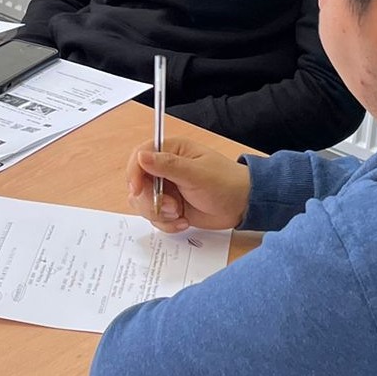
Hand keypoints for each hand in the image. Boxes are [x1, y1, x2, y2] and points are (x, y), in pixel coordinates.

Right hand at [126, 138, 249, 233]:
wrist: (242, 206)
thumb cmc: (226, 183)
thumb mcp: (196, 174)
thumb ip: (167, 165)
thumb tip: (142, 156)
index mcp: (171, 151)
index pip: (140, 157)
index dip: (134, 173)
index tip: (137, 189)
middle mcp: (164, 169)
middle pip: (138, 184)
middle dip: (151, 201)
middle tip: (172, 207)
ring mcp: (166, 190)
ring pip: (143, 203)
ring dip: (159, 214)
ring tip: (180, 214)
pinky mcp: (170, 208)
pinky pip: (155, 218)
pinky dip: (167, 224)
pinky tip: (184, 222)